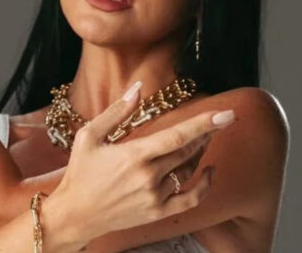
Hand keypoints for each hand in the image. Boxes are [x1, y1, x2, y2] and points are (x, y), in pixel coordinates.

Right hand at [47, 81, 235, 241]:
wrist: (75, 214)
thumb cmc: (80, 172)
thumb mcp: (89, 136)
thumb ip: (116, 112)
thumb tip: (137, 88)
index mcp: (134, 155)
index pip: (178, 136)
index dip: (204, 123)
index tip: (226, 113)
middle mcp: (148, 177)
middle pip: (188, 150)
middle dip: (206, 133)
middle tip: (218, 120)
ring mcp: (155, 196)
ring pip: (189, 170)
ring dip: (200, 152)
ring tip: (203, 139)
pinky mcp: (157, 212)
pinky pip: (191, 199)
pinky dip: (204, 185)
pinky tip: (209, 171)